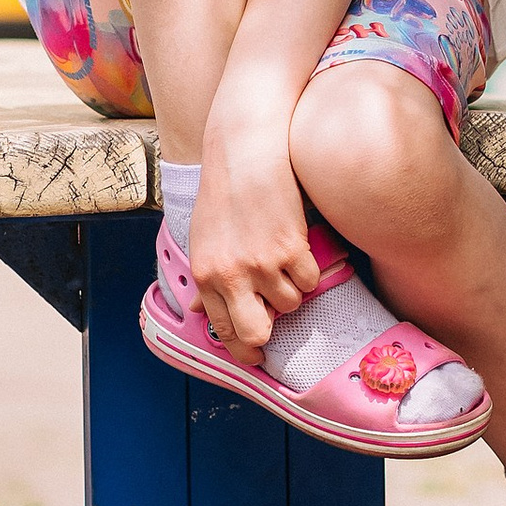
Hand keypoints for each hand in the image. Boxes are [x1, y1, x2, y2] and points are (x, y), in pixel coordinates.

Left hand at [190, 115, 324, 355]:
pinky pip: (309, 279)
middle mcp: (231, 276)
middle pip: (257, 332)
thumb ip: (204, 276)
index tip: (254, 353)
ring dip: (291, 287)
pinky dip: (308, 268)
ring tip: (282, 259)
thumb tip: (196, 309)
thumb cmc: (223, 191)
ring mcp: (262, 264)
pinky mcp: (291, 249)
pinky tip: (298, 245)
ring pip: (290, 303)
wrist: (245, 152)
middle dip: (269, 331)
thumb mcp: (202, 237)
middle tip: (276, 319)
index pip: (223, 330)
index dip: (242, 348)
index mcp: (205, 275)